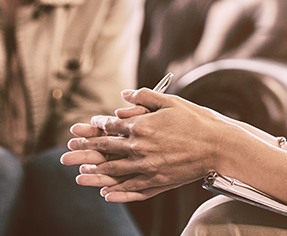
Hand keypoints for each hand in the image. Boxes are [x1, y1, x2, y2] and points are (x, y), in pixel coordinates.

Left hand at [61, 88, 252, 201]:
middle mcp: (140, 146)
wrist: (218, 145)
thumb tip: (123, 94)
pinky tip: (106, 192)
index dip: (96, 125)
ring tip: (80, 174)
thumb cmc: (196, 120)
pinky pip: (132, 187)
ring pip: (114, 170)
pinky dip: (117, 190)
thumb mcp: (170, 101)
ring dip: (95, 171)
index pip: (111, 125)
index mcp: (141, 125)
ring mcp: (148, 165)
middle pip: (105, 148)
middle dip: (84, 150)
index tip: (86, 127)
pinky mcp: (158, 180)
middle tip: (67, 153)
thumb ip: (144, 96)